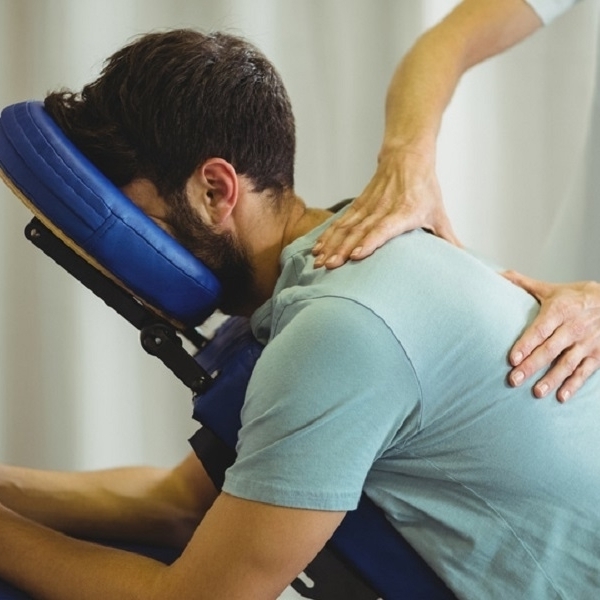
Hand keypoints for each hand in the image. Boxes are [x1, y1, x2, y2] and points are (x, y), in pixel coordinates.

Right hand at [312, 148, 460, 268]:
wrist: (407, 156)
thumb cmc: (424, 187)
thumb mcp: (439, 213)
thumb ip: (448, 239)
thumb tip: (465, 262)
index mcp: (404, 212)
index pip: (384, 228)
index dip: (370, 242)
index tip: (357, 256)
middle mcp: (382, 209)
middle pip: (359, 231)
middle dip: (342, 250)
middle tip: (329, 266)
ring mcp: (368, 206)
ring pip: (346, 227)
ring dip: (331, 245)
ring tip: (319, 261)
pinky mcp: (358, 205)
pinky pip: (340, 221)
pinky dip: (328, 235)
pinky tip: (318, 247)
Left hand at [503, 270, 599, 401]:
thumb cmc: (576, 297)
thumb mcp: (551, 289)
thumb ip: (523, 284)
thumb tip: (497, 275)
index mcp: (560, 311)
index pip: (540, 330)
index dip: (526, 344)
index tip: (512, 358)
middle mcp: (573, 328)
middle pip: (550, 350)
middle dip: (532, 366)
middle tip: (514, 380)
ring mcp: (586, 343)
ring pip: (567, 364)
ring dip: (552, 379)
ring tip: (536, 393)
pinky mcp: (597, 355)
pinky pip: (585, 372)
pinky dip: (574, 385)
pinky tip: (561, 397)